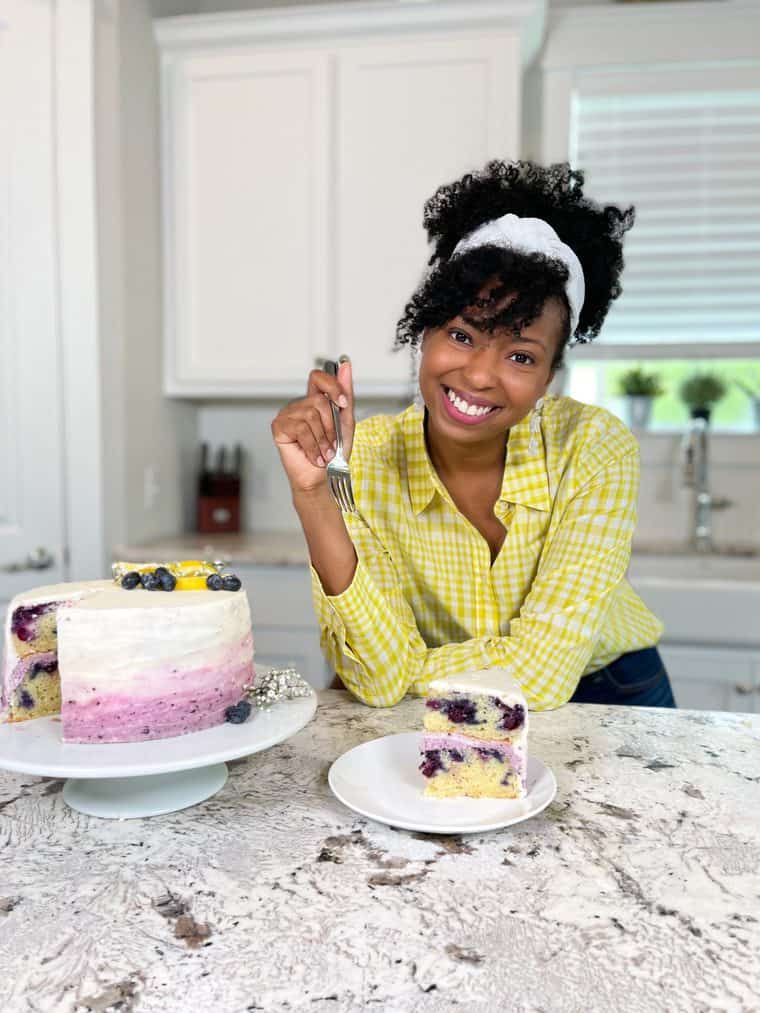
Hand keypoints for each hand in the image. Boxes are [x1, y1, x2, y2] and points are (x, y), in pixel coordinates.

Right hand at [272, 359, 354, 494]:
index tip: (343, 403)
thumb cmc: (334, 454)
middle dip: (331, 426)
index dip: (332, 385)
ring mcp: (288, 415)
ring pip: (311, 416)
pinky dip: (312, 446)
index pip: (319, 377)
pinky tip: (314, 456)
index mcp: (315, 401)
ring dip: (323, 440)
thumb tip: (346, 366)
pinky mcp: (279, 427)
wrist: (324, 478)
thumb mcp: (346, 422)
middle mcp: (300, 405)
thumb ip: (346, 394)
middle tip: (331, 443)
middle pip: (319, 400)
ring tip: (323, 453)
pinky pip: (300, 429)